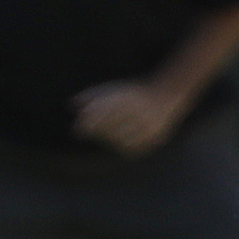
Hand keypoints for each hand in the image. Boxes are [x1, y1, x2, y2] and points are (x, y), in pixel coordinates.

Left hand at [70, 79, 186, 156]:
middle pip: (110, 126)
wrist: (166, 97)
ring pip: (118, 139)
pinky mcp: (153, 140)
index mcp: (131, 98)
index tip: (77, 126)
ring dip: (106, 137)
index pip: (106, 111)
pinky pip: (128, 148)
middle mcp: (141, 113)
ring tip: (107, 129)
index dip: (91, 119)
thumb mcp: (113, 90)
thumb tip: (71, 105)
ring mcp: (148, 127)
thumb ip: (92, 96)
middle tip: (84, 128)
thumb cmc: (133, 94)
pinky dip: (119, 144)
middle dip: (96, 128)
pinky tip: (118, 137)